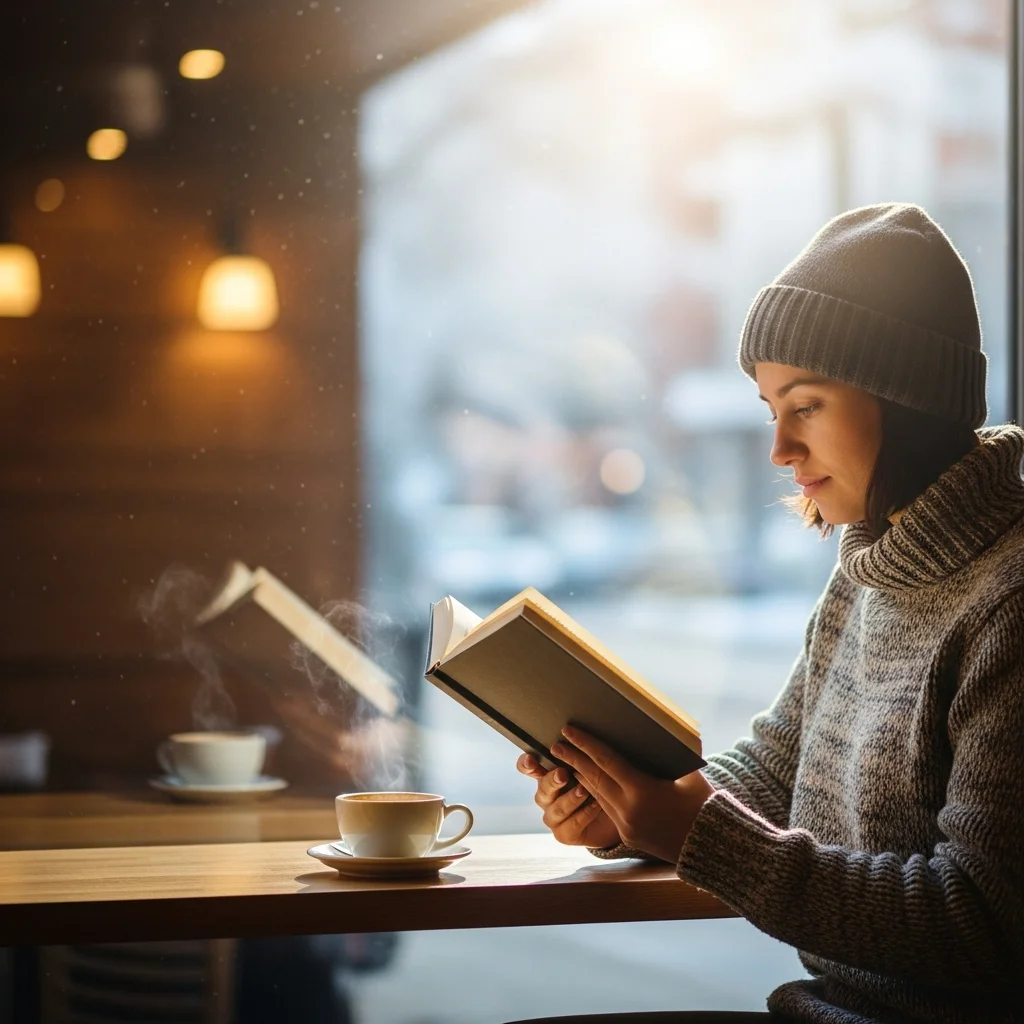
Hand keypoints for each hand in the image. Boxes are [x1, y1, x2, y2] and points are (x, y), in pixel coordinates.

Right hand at [516, 752, 621, 849]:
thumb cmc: (601, 784)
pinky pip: (570, 826)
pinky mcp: (564, 834)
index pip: (528, 768)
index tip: (531, 760)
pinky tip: (596, 806)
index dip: (526, 764)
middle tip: (562, 773)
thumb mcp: (591, 767)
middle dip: (552, 780)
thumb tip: (576, 736)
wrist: (617, 816)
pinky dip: (584, 815)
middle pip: (542, 789)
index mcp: (548, 775)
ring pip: (555, 809)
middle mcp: (547, 796)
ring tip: (584, 790)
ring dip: (570, 799)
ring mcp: (553, 817)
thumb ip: (579, 756)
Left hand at [551, 725, 713, 863]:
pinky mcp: (628, 835)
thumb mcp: (690, 774)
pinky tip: (588, 783)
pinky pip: (607, 809)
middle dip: (574, 758)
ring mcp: (625, 825)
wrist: (710, 846)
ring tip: (567, 760)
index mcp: (641, 790)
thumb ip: (675, 752)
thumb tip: (672, 726)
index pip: (606, 760)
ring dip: (581, 776)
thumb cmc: (703, 804)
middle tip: (556, 744)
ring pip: (597, 794)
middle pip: (594, 777)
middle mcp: (628, 809)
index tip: (569, 730)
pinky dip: (596, 793)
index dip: (586, 743)